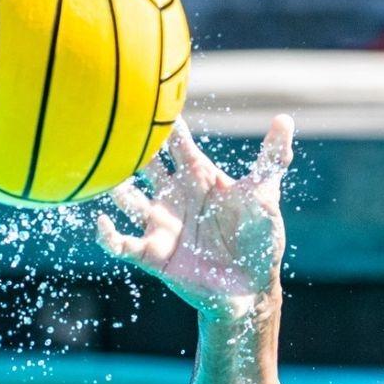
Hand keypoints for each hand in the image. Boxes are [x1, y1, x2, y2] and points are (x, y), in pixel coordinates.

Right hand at [97, 114, 294, 319]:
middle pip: (143, 164)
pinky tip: (102, 224)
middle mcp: (174, 194)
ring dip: (113, 187)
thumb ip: (271, 159)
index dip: (161, 121)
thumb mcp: (265, 196)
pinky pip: (122, 244)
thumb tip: (284, 119)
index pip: (174, 141)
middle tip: (110, 127)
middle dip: (128, 147)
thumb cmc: (260, 237)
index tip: (144, 96)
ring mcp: (161, 223)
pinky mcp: (154, 253)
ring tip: (99, 173)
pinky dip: (108, 236)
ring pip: (126, 198)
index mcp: (198, 175)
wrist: (251, 286)